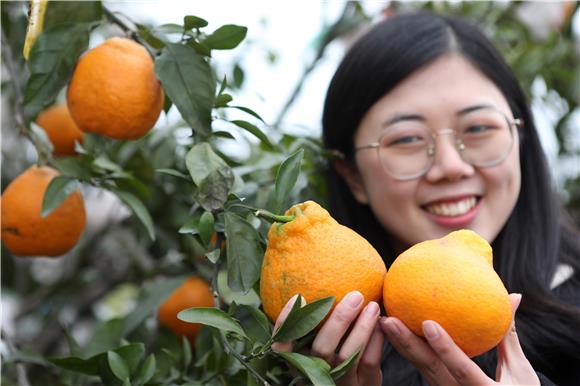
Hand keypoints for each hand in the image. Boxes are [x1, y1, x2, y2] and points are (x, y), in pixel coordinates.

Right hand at [272, 291, 383, 385]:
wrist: (356, 384)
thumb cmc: (334, 354)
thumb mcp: (317, 344)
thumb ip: (313, 322)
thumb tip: (315, 280)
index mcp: (298, 363)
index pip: (282, 346)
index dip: (286, 322)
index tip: (298, 296)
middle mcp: (314, 376)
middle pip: (321, 349)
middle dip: (339, 320)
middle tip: (355, 296)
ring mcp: (339, 384)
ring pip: (348, 356)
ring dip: (362, 328)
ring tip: (372, 306)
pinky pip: (369, 362)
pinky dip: (376, 340)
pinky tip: (381, 323)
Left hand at [380, 293, 539, 385]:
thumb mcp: (519, 370)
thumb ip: (508, 335)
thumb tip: (514, 296)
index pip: (461, 368)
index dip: (445, 347)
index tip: (428, 324)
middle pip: (428, 367)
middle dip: (406, 343)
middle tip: (388, 319)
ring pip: (419, 367)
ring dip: (400, 345)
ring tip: (382, 320)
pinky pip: (419, 368)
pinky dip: (406, 350)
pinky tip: (391, 331)